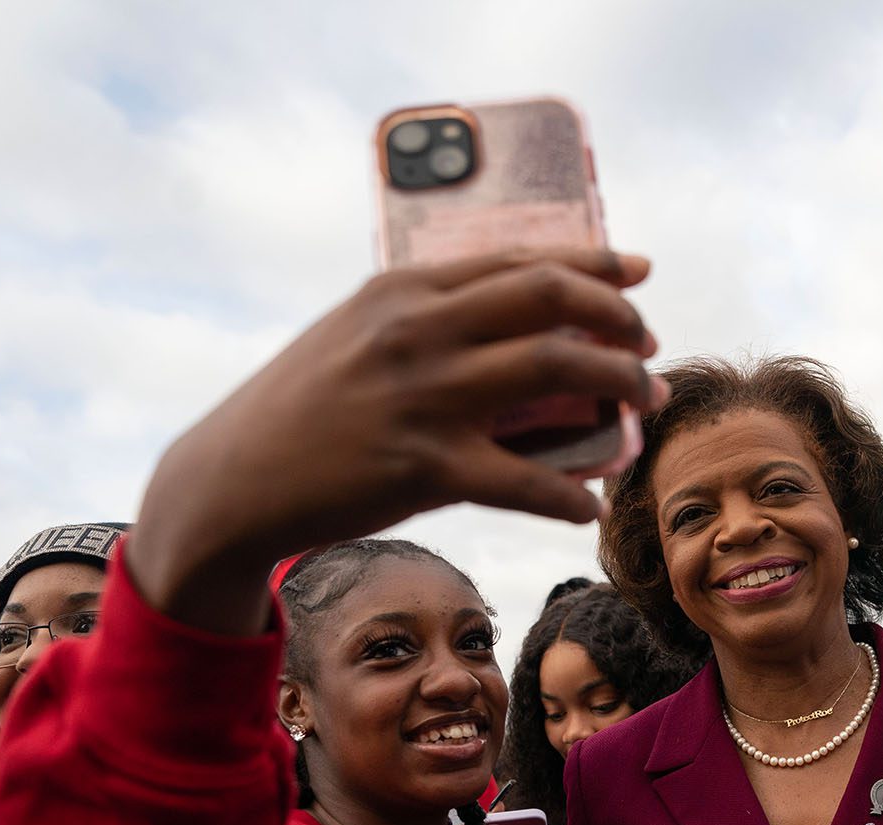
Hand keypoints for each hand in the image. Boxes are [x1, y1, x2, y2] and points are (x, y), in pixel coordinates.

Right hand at [125, 247, 668, 633]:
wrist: (234, 479)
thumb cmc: (305, 406)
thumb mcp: (361, 335)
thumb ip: (433, 319)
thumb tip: (522, 327)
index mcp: (406, 287)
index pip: (523, 258)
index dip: (595, 264)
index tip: (640, 274)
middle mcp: (419, 329)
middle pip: (552, 299)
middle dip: (620, 320)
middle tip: (648, 348)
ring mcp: (423, 396)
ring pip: (557, 368)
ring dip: (619, 385)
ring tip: (644, 407)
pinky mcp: (424, 468)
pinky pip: (525, 480)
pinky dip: (570, 495)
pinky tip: (588, 508)